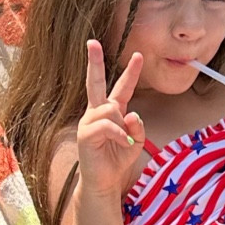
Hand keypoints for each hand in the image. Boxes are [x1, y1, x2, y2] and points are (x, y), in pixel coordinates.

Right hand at [76, 41, 145, 201]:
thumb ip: (137, 127)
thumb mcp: (136, 142)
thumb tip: (131, 113)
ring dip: (123, 126)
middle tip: (92, 42)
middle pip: (95, 82)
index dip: (131, 73)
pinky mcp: (85, 134)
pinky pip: (107, 125)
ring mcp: (89, 121)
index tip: (139, 55)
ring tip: (125, 142)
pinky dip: (120, 134)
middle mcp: (97, 112)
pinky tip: (124, 143)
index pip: (122, 88)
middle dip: (94, 62)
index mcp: (111, 111)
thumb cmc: (117, 159)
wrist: (104, 181)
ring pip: (110, 109)